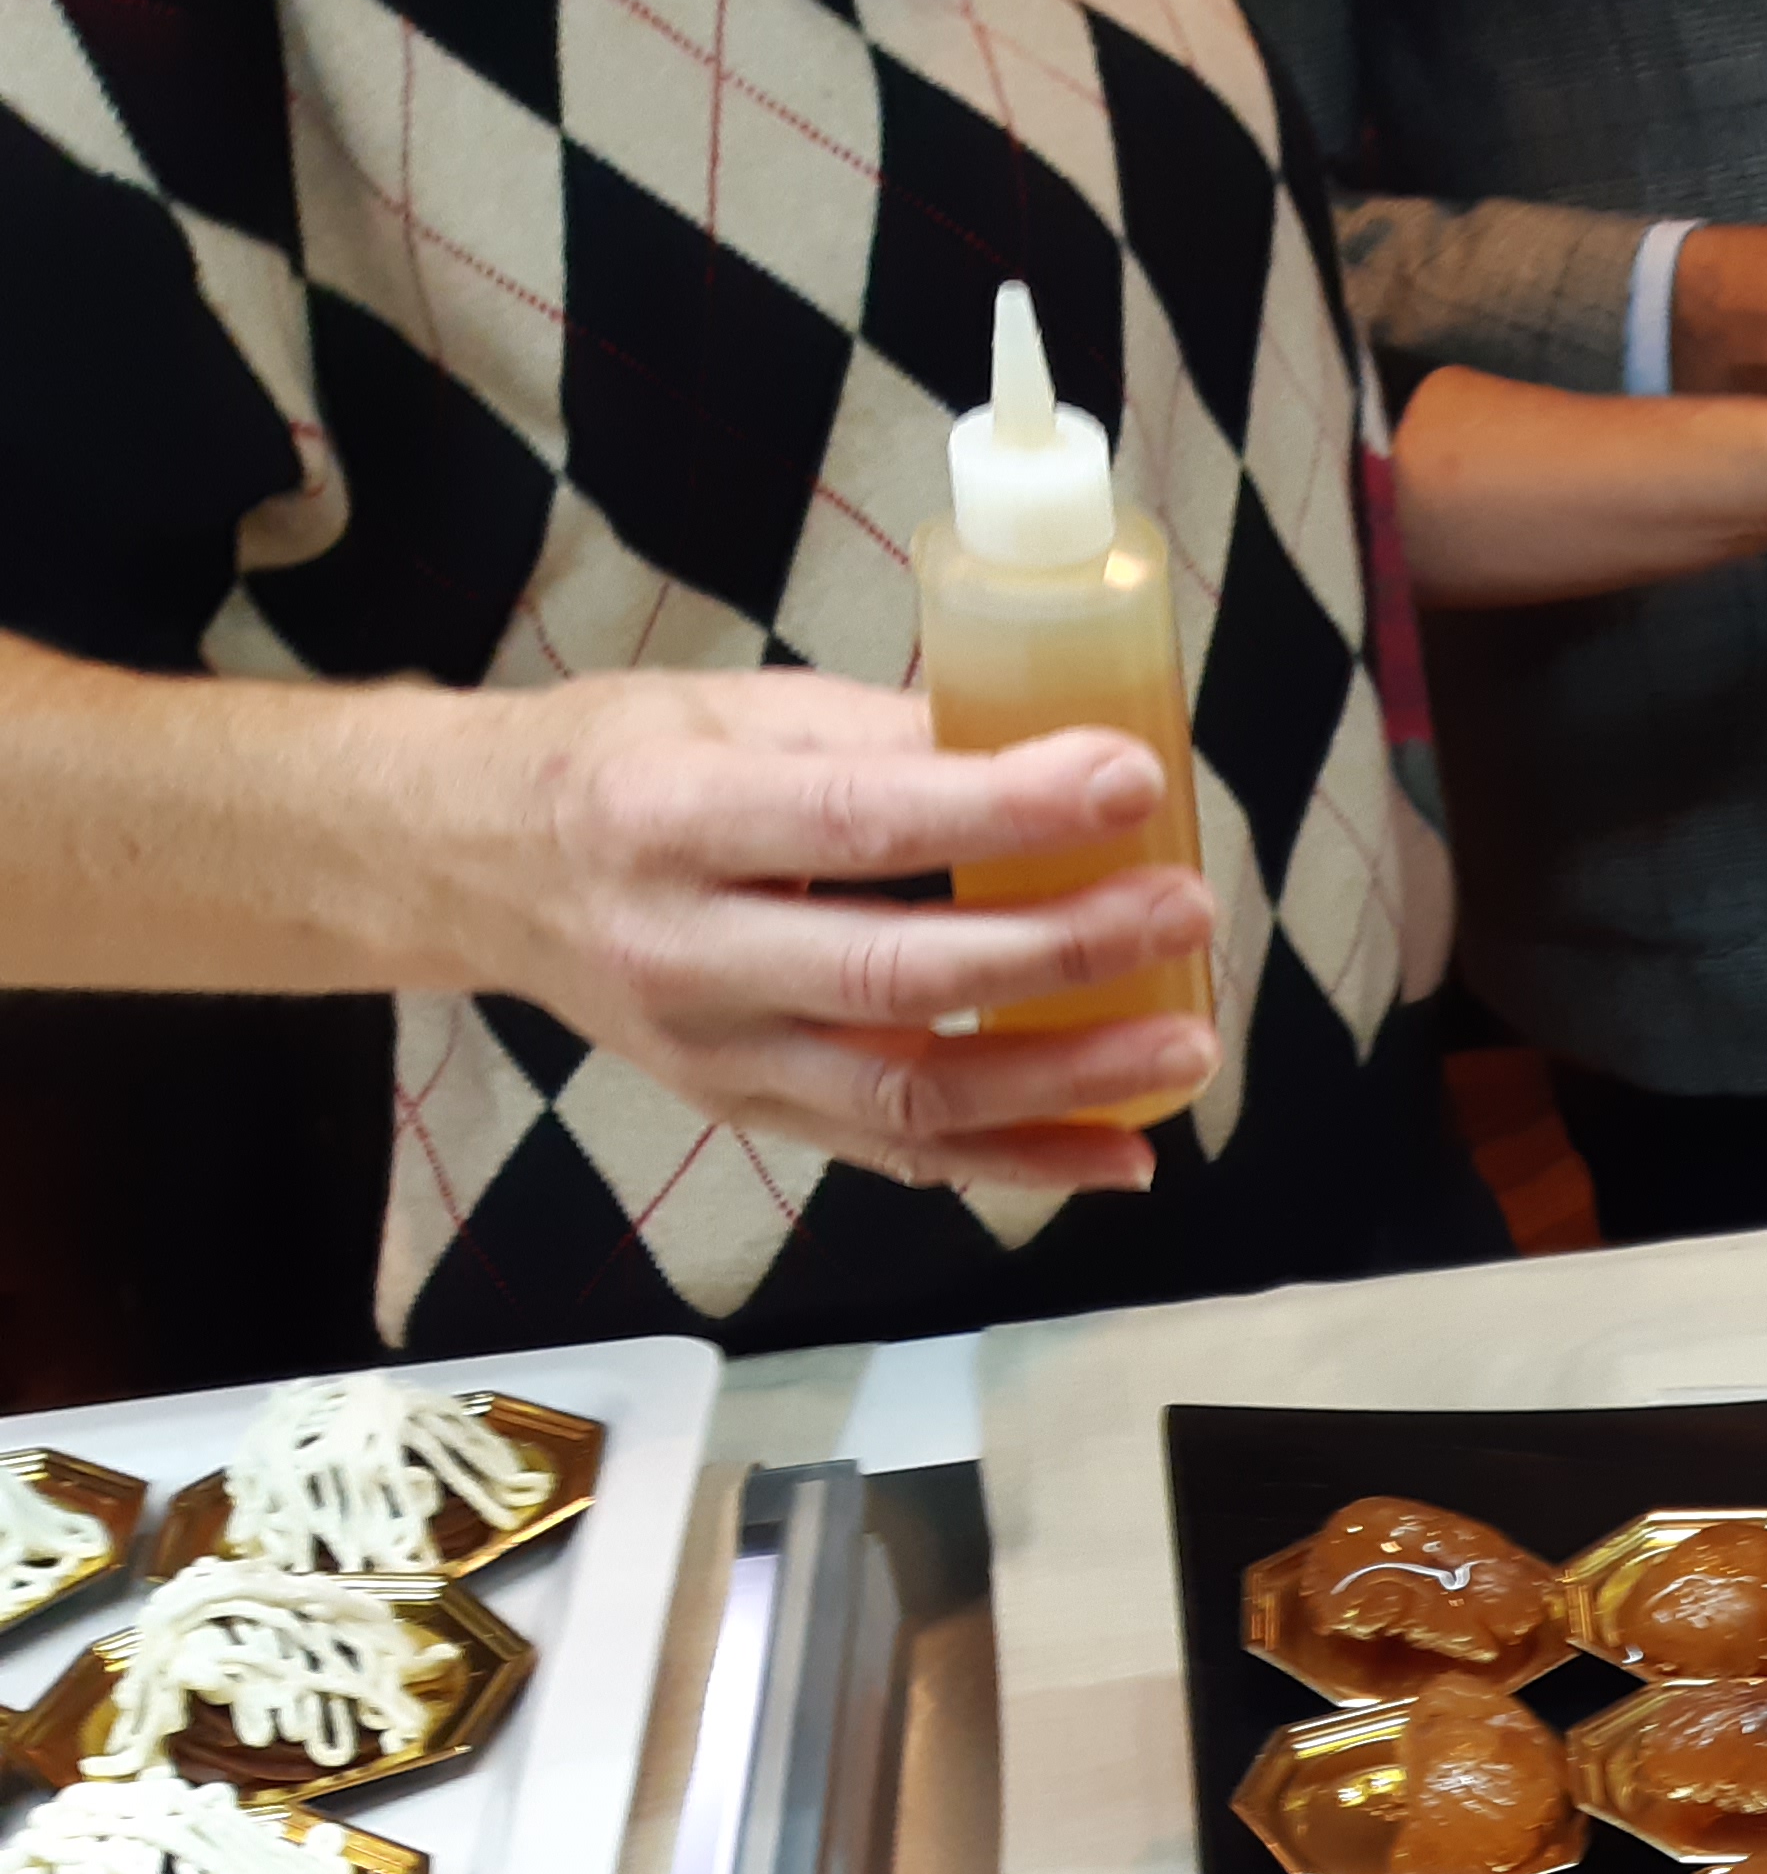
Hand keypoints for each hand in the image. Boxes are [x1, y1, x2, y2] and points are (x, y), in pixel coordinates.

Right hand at [429, 672, 1215, 1192]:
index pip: (862, 819)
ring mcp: (716, 1055)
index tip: (1131, 780)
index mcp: (670, 818)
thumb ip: (885, 733)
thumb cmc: (619, 768)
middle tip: (1183, 910)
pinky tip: (1125, 1153)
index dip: (1006, 808)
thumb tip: (1058, 743)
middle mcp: (687, 953)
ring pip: (910, 1095)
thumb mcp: (728, 710)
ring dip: (1067, 1081)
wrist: (473, 869)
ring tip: (1185, 1045)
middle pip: (899, 976)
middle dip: (1062, 951)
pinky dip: (1024, 1163)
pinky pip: (900, 1156)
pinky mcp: (749, 1114)